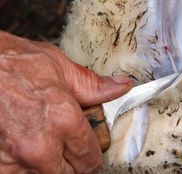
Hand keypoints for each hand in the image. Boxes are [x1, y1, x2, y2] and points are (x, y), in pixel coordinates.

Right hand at [0, 31, 132, 173]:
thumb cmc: (14, 63)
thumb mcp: (59, 66)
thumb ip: (93, 85)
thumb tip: (122, 87)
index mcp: (64, 119)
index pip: (91, 158)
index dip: (92, 151)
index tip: (87, 145)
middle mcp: (42, 147)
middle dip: (72, 160)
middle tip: (63, 141)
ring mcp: (16, 160)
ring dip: (47, 164)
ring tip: (40, 138)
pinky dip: (25, 166)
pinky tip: (23, 144)